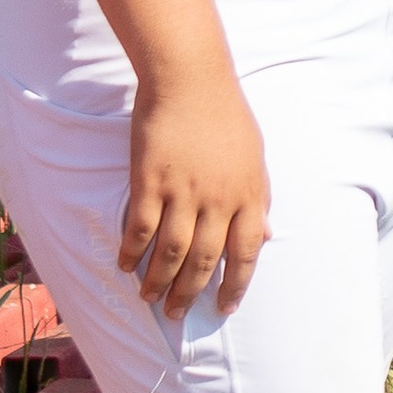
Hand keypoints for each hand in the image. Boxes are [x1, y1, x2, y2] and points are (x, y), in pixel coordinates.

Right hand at [121, 67, 270, 319]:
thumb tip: (267, 235)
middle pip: (205, 260)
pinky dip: (131, 252)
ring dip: (159, 281)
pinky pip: (139, 229)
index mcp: (250, 194)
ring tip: (149, 299)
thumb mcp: (255, 158)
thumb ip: (259, 199)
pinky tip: (125, 266)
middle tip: (176, 314)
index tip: (224, 308)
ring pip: (170, 252)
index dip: (236, 285)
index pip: (247, 253)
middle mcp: (219, 199)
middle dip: (190, 292)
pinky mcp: (149, 182)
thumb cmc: (226, 116)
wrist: (191, 79)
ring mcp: (183, 192)